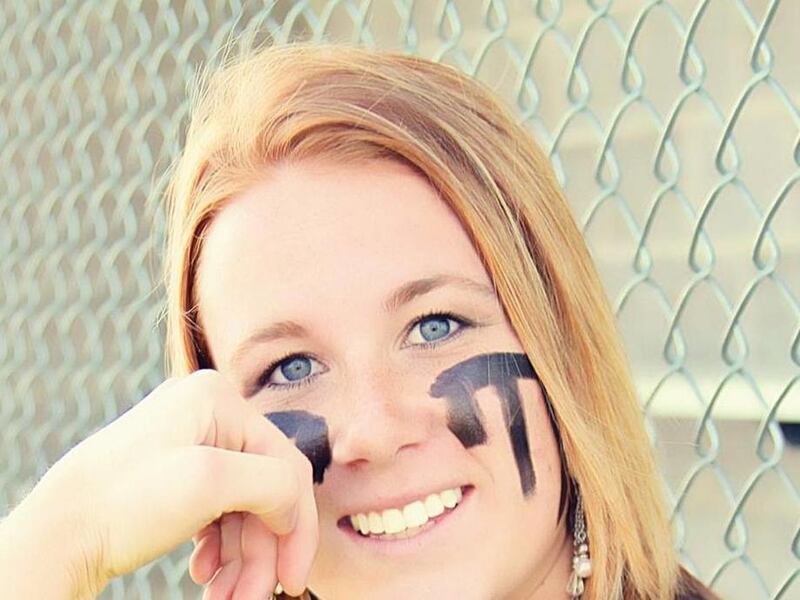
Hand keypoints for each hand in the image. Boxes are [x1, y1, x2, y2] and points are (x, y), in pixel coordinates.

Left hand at [1, 370, 317, 598]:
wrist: (54, 536)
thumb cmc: (120, 502)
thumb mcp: (209, 482)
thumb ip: (275, 483)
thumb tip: (296, 505)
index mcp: (218, 400)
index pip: (286, 465)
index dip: (296, 525)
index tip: (294, 579)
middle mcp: (208, 414)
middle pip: (263, 491)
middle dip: (261, 551)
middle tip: (253, 598)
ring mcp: (190, 442)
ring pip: (241, 507)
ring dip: (241, 558)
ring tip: (225, 597)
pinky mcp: (175, 472)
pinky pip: (218, 511)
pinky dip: (220, 548)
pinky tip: (206, 574)